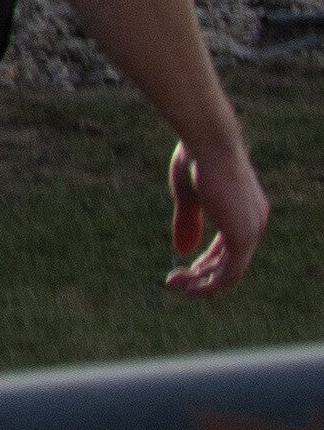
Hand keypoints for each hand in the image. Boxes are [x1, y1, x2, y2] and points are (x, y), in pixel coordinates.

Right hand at [167, 133, 268, 297]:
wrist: (209, 143)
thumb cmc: (196, 160)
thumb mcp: (189, 197)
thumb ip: (188, 223)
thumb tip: (182, 251)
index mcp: (246, 209)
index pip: (229, 246)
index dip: (206, 260)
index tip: (182, 268)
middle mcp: (255, 222)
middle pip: (230, 261)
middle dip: (201, 274)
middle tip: (174, 282)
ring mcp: (252, 230)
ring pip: (230, 272)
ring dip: (202, 283)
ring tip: (174, 285)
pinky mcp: (243, 237)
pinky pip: (229, 273)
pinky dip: (209, 284)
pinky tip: (188, 286)